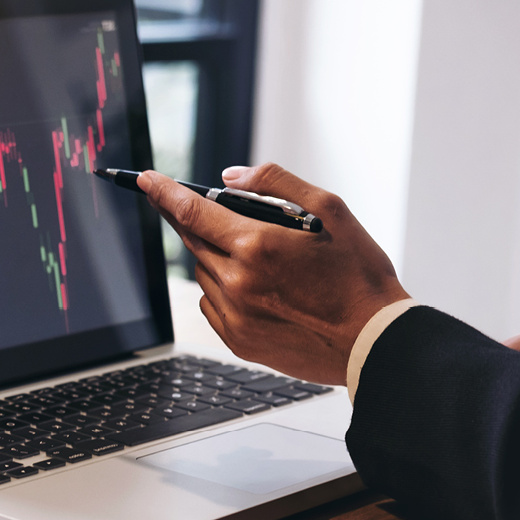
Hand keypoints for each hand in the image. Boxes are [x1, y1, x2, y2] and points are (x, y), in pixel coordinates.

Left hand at [137, 164, 409, 383]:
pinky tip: (255, 286)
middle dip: (187, 219)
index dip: (163, 193)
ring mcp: (234, 315)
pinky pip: (211, 304)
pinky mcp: (237, 341)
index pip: (191, 212)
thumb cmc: (358, 275)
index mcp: (256, 246)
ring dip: (214, 254)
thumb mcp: (329, 210)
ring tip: (255, 255)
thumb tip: (230, 179)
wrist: (374, 341)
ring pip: (203, 272)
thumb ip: (274, 184)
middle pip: (192, 241)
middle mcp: (237, 282)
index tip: (145, 181)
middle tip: (188, 206)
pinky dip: (222, 288)